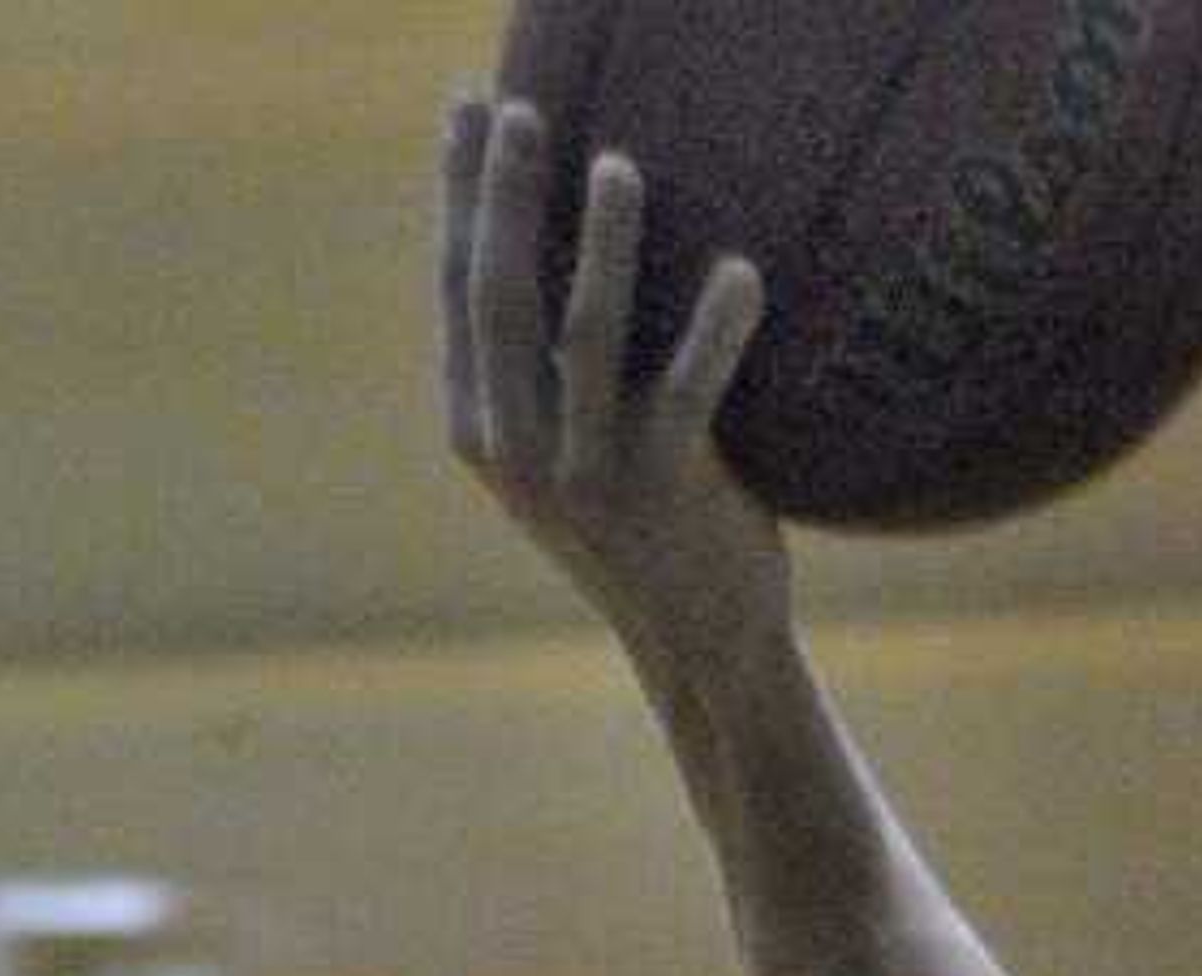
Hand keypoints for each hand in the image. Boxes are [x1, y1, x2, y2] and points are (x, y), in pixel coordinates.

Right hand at [441, 96, 789, 666]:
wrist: (700, 643)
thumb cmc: (637, 528)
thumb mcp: (560, 451)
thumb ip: (532, 370)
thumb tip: (527, 237)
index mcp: (483, 433)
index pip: (460, 292)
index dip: (459, 195)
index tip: (467, 106)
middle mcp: (523, 454)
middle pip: (505, 300)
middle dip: (509, 197)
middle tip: (524, 109)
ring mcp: (592, 475)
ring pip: (588, 336)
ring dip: (604, 244)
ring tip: (618, 166)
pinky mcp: (667, 490)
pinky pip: (689, 393)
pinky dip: (717, 329)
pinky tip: (742, 271)